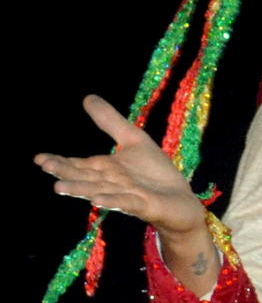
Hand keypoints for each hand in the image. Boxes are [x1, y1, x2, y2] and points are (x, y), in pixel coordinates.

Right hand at [36, 95, 214, 289]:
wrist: (181, 200)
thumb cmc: (155, 173)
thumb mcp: (133, 140)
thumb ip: (110, 121)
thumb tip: (88, 97)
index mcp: (105, 169)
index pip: (77, 165)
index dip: (59, 162)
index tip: (39, 159)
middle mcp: (111, 183)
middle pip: (84, 177)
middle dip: (65, 173)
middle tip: (45, 167)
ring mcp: (126, 196)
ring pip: (100, 191)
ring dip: (81, 189)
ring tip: (59, 187)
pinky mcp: (144, 206)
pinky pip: (126, 203)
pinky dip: (112, 201)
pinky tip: (98, 200)